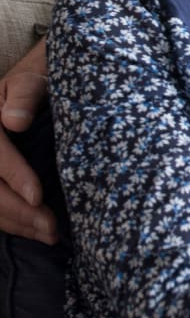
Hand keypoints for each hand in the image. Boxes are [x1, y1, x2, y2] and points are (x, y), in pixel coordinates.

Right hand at [0, 41, 56, 243]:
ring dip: (16, 224)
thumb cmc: (28, 89)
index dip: (16, 176)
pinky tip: (33, 231)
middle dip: (20, 212)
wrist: (17, 97)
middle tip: (52, 227)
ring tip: (50, 234)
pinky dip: (9, 223)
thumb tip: (15, 121)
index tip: (38, 197)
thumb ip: (25, 95)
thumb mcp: (28, 82)